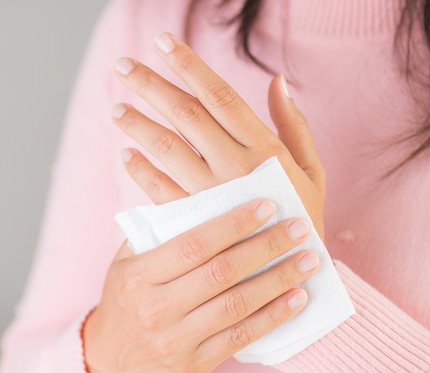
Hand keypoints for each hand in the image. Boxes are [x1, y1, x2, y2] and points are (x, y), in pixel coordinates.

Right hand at [83, 200, 318, 372]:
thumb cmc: (125, 300)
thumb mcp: (127, 262)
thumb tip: (201, 197)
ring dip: (278, 280)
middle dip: (265, 247)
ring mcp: (177, 339)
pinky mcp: (196, 363)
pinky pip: (241, 337)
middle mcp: (157, 307)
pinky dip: (273, 317)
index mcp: (140, 275)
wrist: (111, 360)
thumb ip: (158, 233)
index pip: (194, 244)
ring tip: (309, 260)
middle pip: (221, 272)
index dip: (234, 224)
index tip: (266, 205)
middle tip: (299, 228)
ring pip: (237, 305)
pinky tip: (297, 298)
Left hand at [112, 32, 325, 237]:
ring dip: (138, 124)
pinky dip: (140, 171)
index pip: (219, 95)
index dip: (189, 66)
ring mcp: (212, 195)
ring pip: (167, 148)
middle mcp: (234, 166)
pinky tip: (126, 155)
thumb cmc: (303, 216)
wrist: (295, 273)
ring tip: (117, 107)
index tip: (163, 42)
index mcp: (264, 148)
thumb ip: (295, 125)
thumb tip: (278, 81)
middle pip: (185, 114)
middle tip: (124, 65)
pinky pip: (160, 191)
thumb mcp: (313, 170)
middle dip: (151, 85)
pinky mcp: (195, 222)